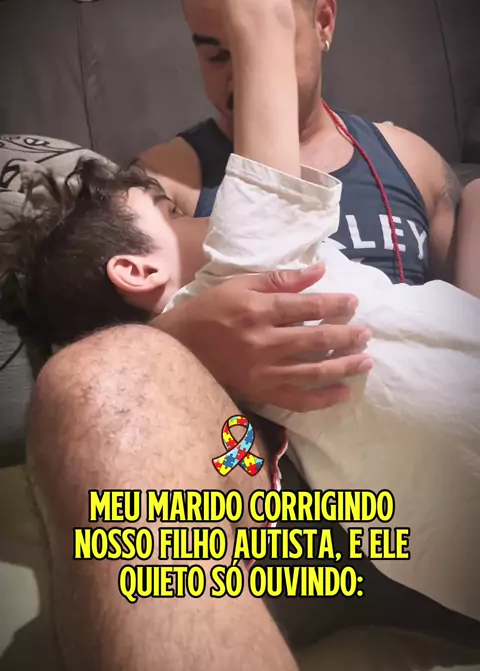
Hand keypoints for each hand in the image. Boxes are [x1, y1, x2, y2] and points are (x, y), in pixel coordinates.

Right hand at [155, 264, 372, 411]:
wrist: (179, 348)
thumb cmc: (211, 310)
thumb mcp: (241, 285)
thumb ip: (281, 280)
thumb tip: (320, 270)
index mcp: (259, 310)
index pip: (308, 307)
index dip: (335, 305)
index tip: (354, 303)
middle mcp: (263, 342)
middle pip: (316, 340)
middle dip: (347, 336)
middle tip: (367, 334)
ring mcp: (262, 371)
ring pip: (312, 372)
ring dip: (343, 366)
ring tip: (366, 361)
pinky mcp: (259, 392)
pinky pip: (296, 400)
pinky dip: (322, 399)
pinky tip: (343, 393)